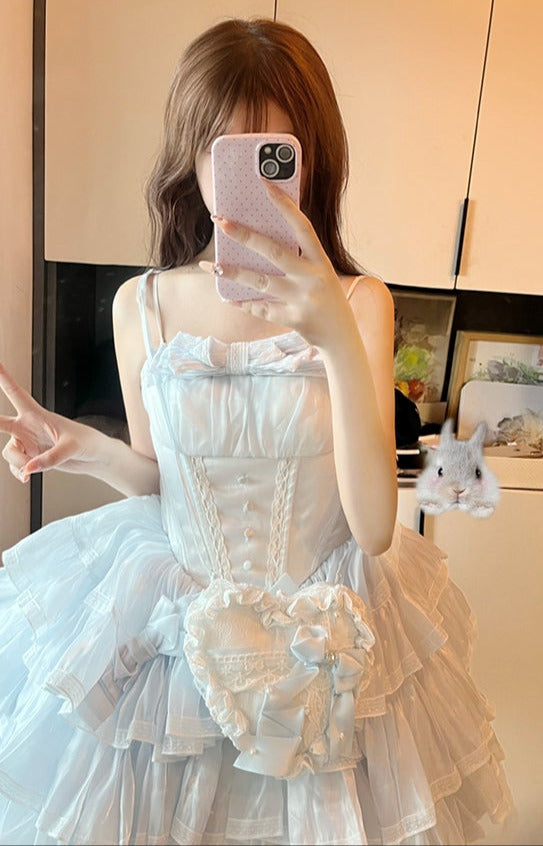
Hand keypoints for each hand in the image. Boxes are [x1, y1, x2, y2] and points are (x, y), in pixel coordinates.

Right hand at [0, 363, 103, 482]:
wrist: (95, 458)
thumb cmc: (88, 443)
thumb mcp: (71, 448)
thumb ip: (50, 458)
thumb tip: (28, 469)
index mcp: (38, 415)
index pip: (15, 394)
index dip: (2, 378)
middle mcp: (28, 427)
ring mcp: (28, 443)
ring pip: (9, 452)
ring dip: (18, 462)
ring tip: (31, 469)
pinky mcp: (31, 457)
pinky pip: (16, 466)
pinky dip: (19, 473)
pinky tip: (27, 477)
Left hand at [200, 182, 356, 348]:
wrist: (341, 337)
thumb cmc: (327, 300)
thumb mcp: (321, 274)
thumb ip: (300, 259)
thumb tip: (261, 241)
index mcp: (320, 261)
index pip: (302, 226)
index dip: (284, 204)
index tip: (264, 183)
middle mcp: (312, 277)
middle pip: (273, 252)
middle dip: (244, 236)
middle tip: (220, 222)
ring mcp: (302, 299)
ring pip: (260, 282)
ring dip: (233, 273)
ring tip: (212, 265)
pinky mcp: (293, 318)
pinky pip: (261, 308)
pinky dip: (243, 303)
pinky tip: (229, 297)